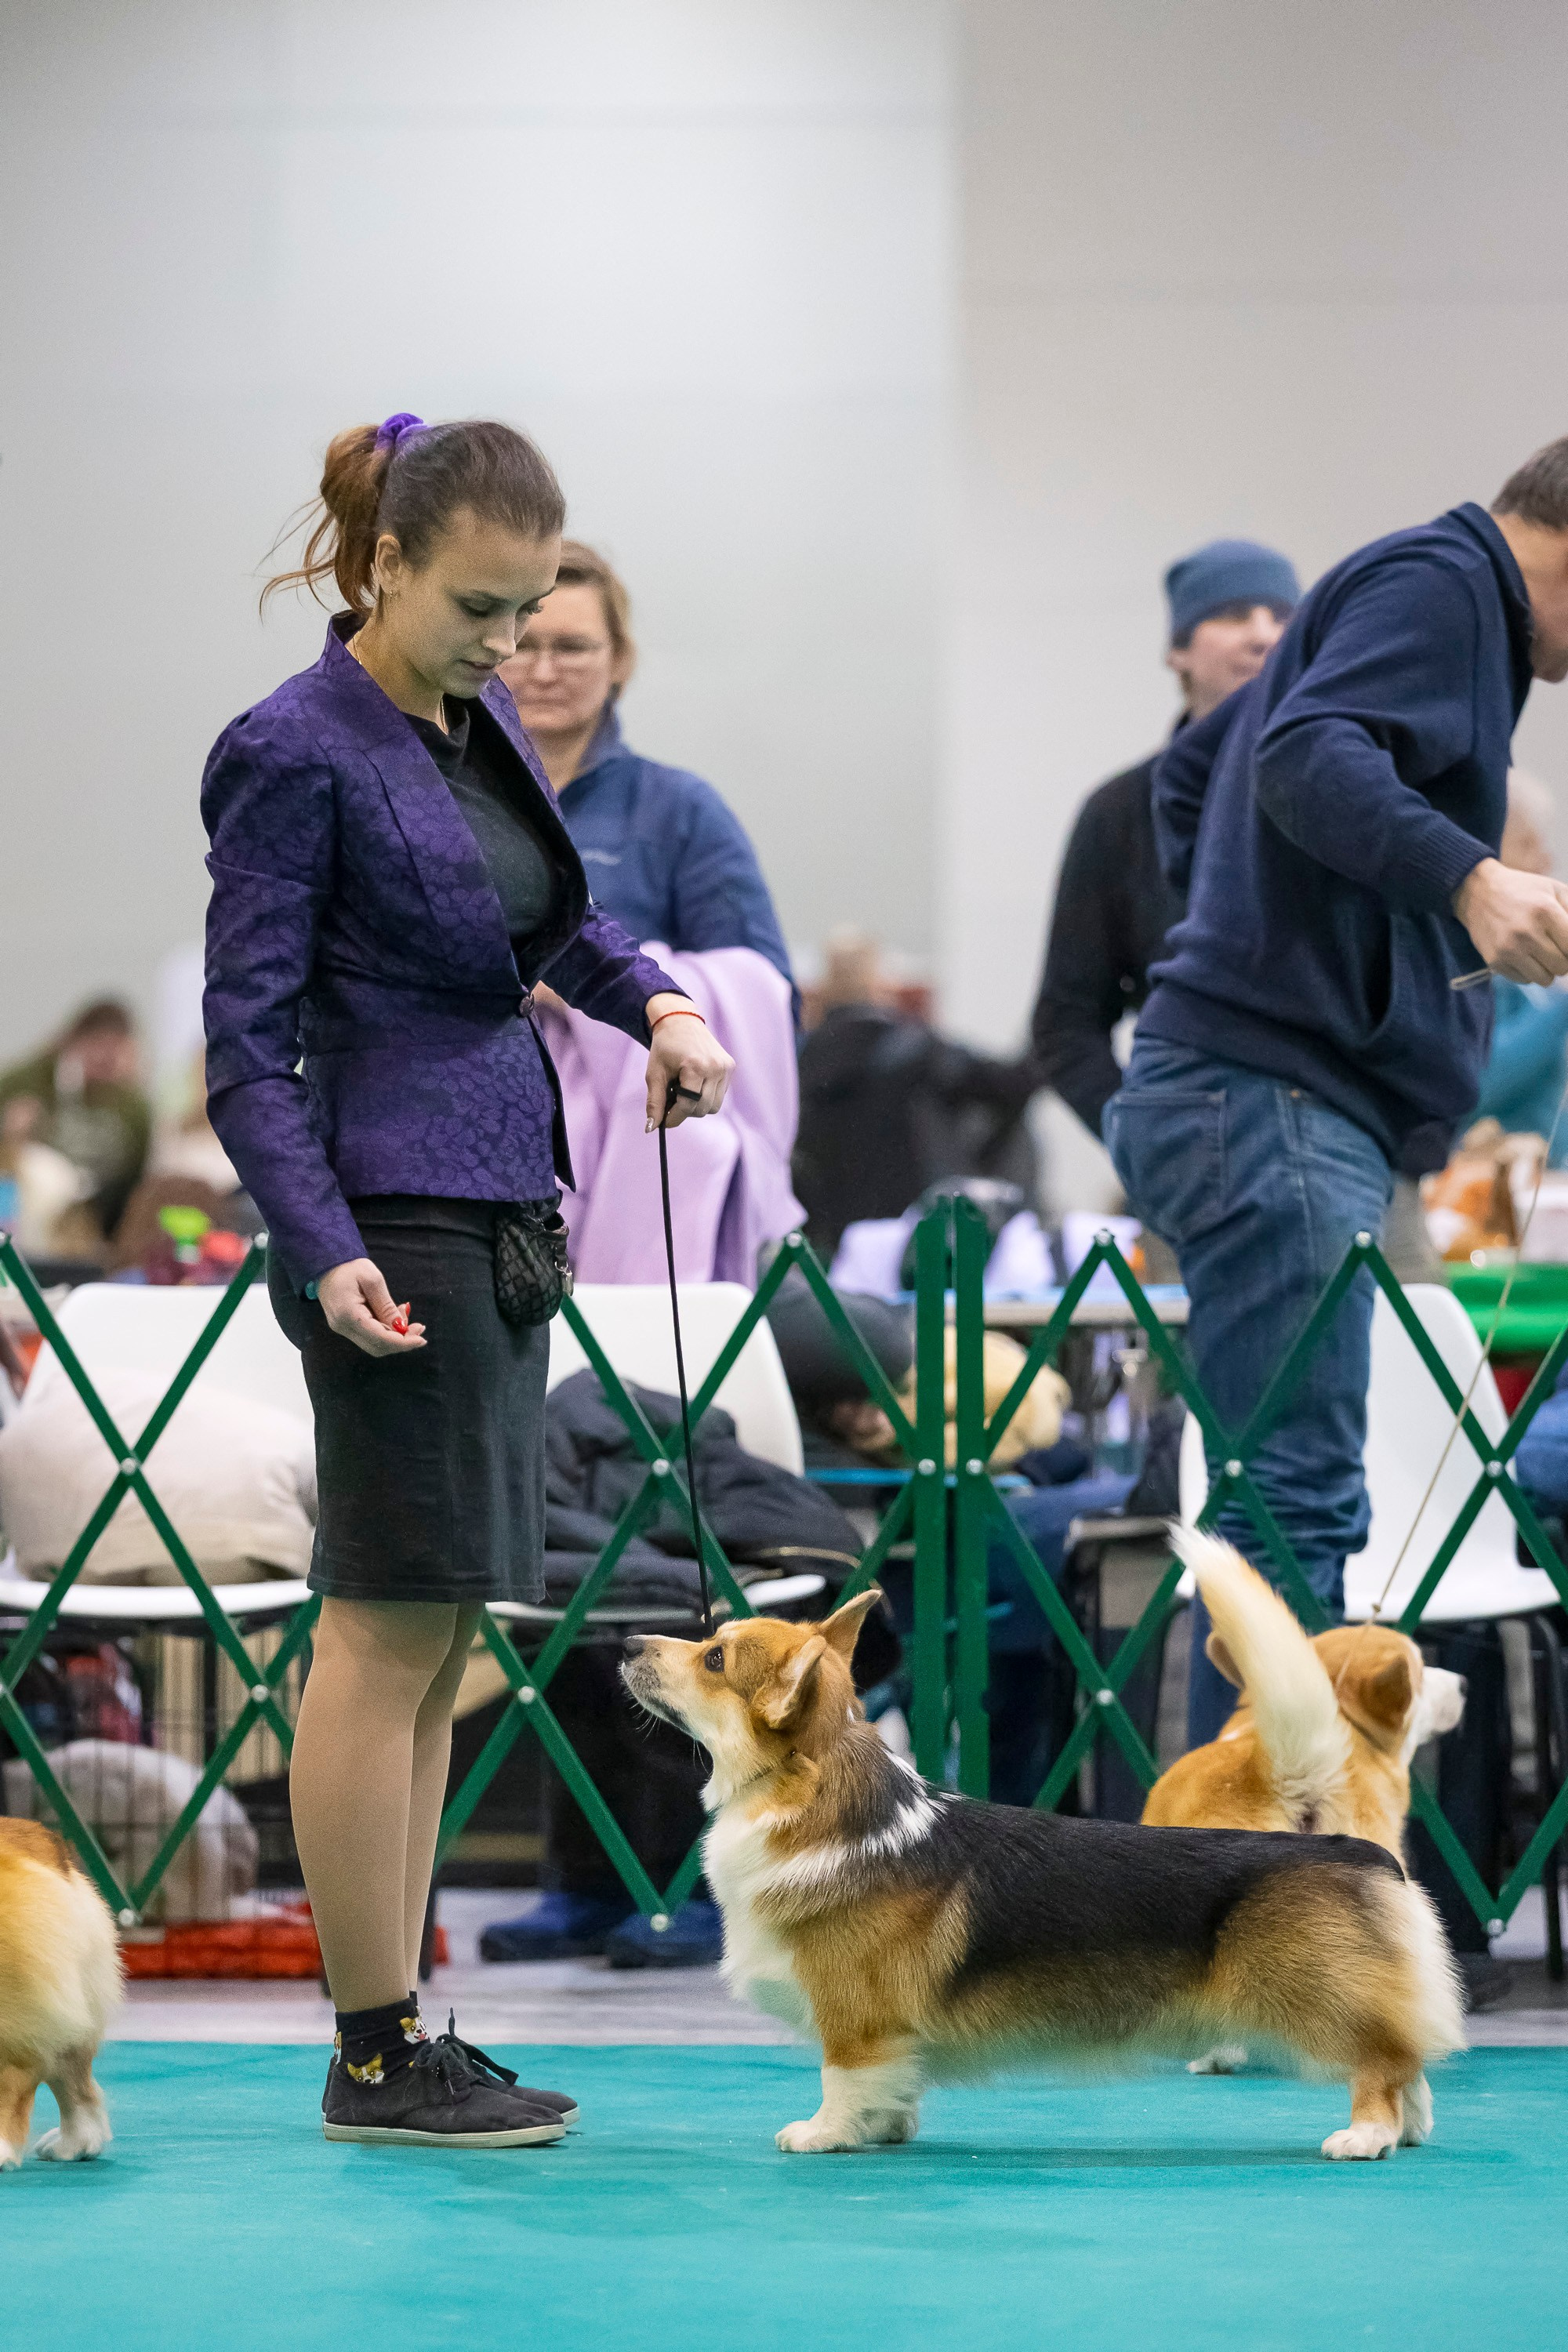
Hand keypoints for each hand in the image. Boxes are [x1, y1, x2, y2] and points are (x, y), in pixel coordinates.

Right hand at [316, 1258, 427, 1356]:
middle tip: (419, 1327)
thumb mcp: (372, 1280)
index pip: (380, 1338)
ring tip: (408, 1318)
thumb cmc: (349, 1266)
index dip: (403, 1342)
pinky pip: (369, 1335)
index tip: (422, 1339)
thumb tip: (401, 1327)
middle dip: (401, 1341)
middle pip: (377, 1346)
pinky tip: (394, 1318)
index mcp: (349, 1315)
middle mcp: (343, 1327)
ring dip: (394, 1336)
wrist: (326, 1264)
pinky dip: (385, 1331)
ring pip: (374, 1343)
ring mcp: (343, 1328)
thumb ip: (386, 1306)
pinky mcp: (345, 1326)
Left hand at [643, 995, 735, 1130]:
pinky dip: (707, 1096)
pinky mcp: (730, 1067)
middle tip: (672, 1100)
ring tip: (684, 1089)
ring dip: (698, 1105)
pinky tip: (696, 1082)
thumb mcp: (654, 1073)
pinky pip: (720, 1095)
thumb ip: (654, 1102)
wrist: (680, 1021)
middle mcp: (715, 1067)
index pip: (688, 1105)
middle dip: (686, 1111)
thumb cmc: (665, 1047)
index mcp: (696, 1066)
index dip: (675, 1117)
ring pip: (714, 1106)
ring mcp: (726, 1067)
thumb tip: (651, 1128)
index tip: (664, 1122)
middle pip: (703, 1109)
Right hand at [1453, 858, 1567, 983]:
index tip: (1565, 942)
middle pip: (1562, 967)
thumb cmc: (1523, 890)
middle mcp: (1526, 933)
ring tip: (1540, 952)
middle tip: (1555, 946)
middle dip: (1563, 959)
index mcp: (1545, 911)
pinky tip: (1522, 954)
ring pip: (1545, 979)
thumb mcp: (1554, 890)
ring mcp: (1508, 949)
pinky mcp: (1495, 961)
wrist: (1477, 891)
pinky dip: (1529, 972)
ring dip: (1547, 969)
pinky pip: (1525, 980)